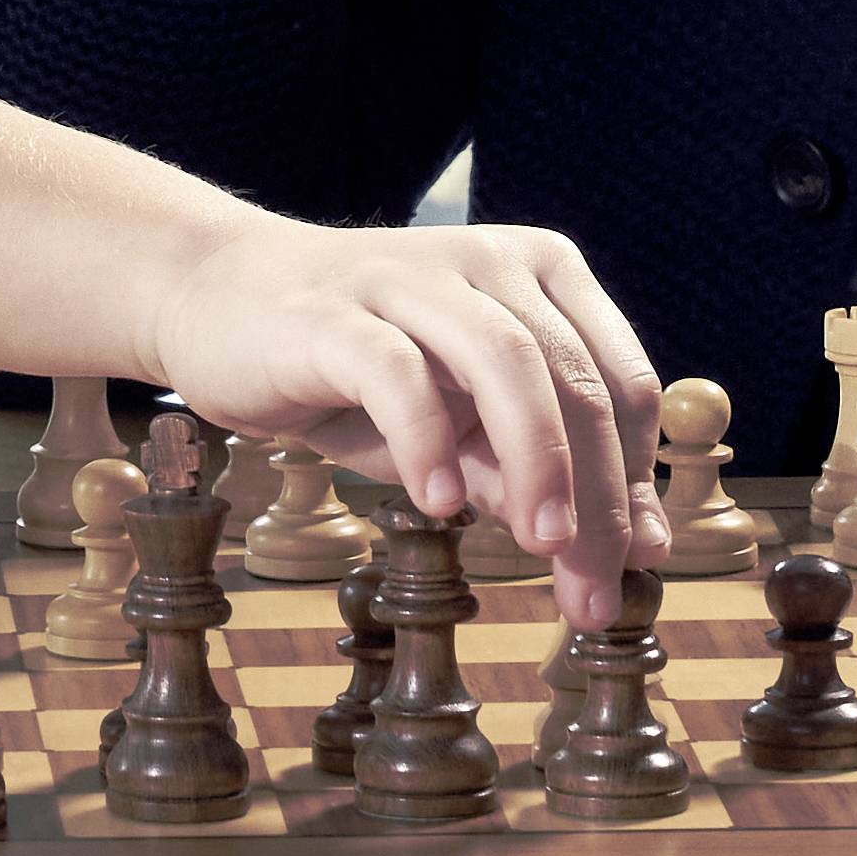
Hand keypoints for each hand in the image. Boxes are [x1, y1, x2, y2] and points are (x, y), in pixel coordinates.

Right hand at [140, 219, 671, 623]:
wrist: (219, 300)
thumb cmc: (354, 370)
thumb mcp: (453, 427)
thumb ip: (520, 470)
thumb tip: (612, 549)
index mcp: (538, 273)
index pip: (619, 380)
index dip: (636, 479)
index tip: (636, 564)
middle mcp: (487, 261)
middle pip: (575, 381)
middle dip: (599, 496)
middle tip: (595, 594)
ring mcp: (410, 278)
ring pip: (507, 363)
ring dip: (537, 462)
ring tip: (544, 546)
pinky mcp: (333, 312)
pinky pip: (398, 373)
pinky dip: (429, 440)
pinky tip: (437, 503)